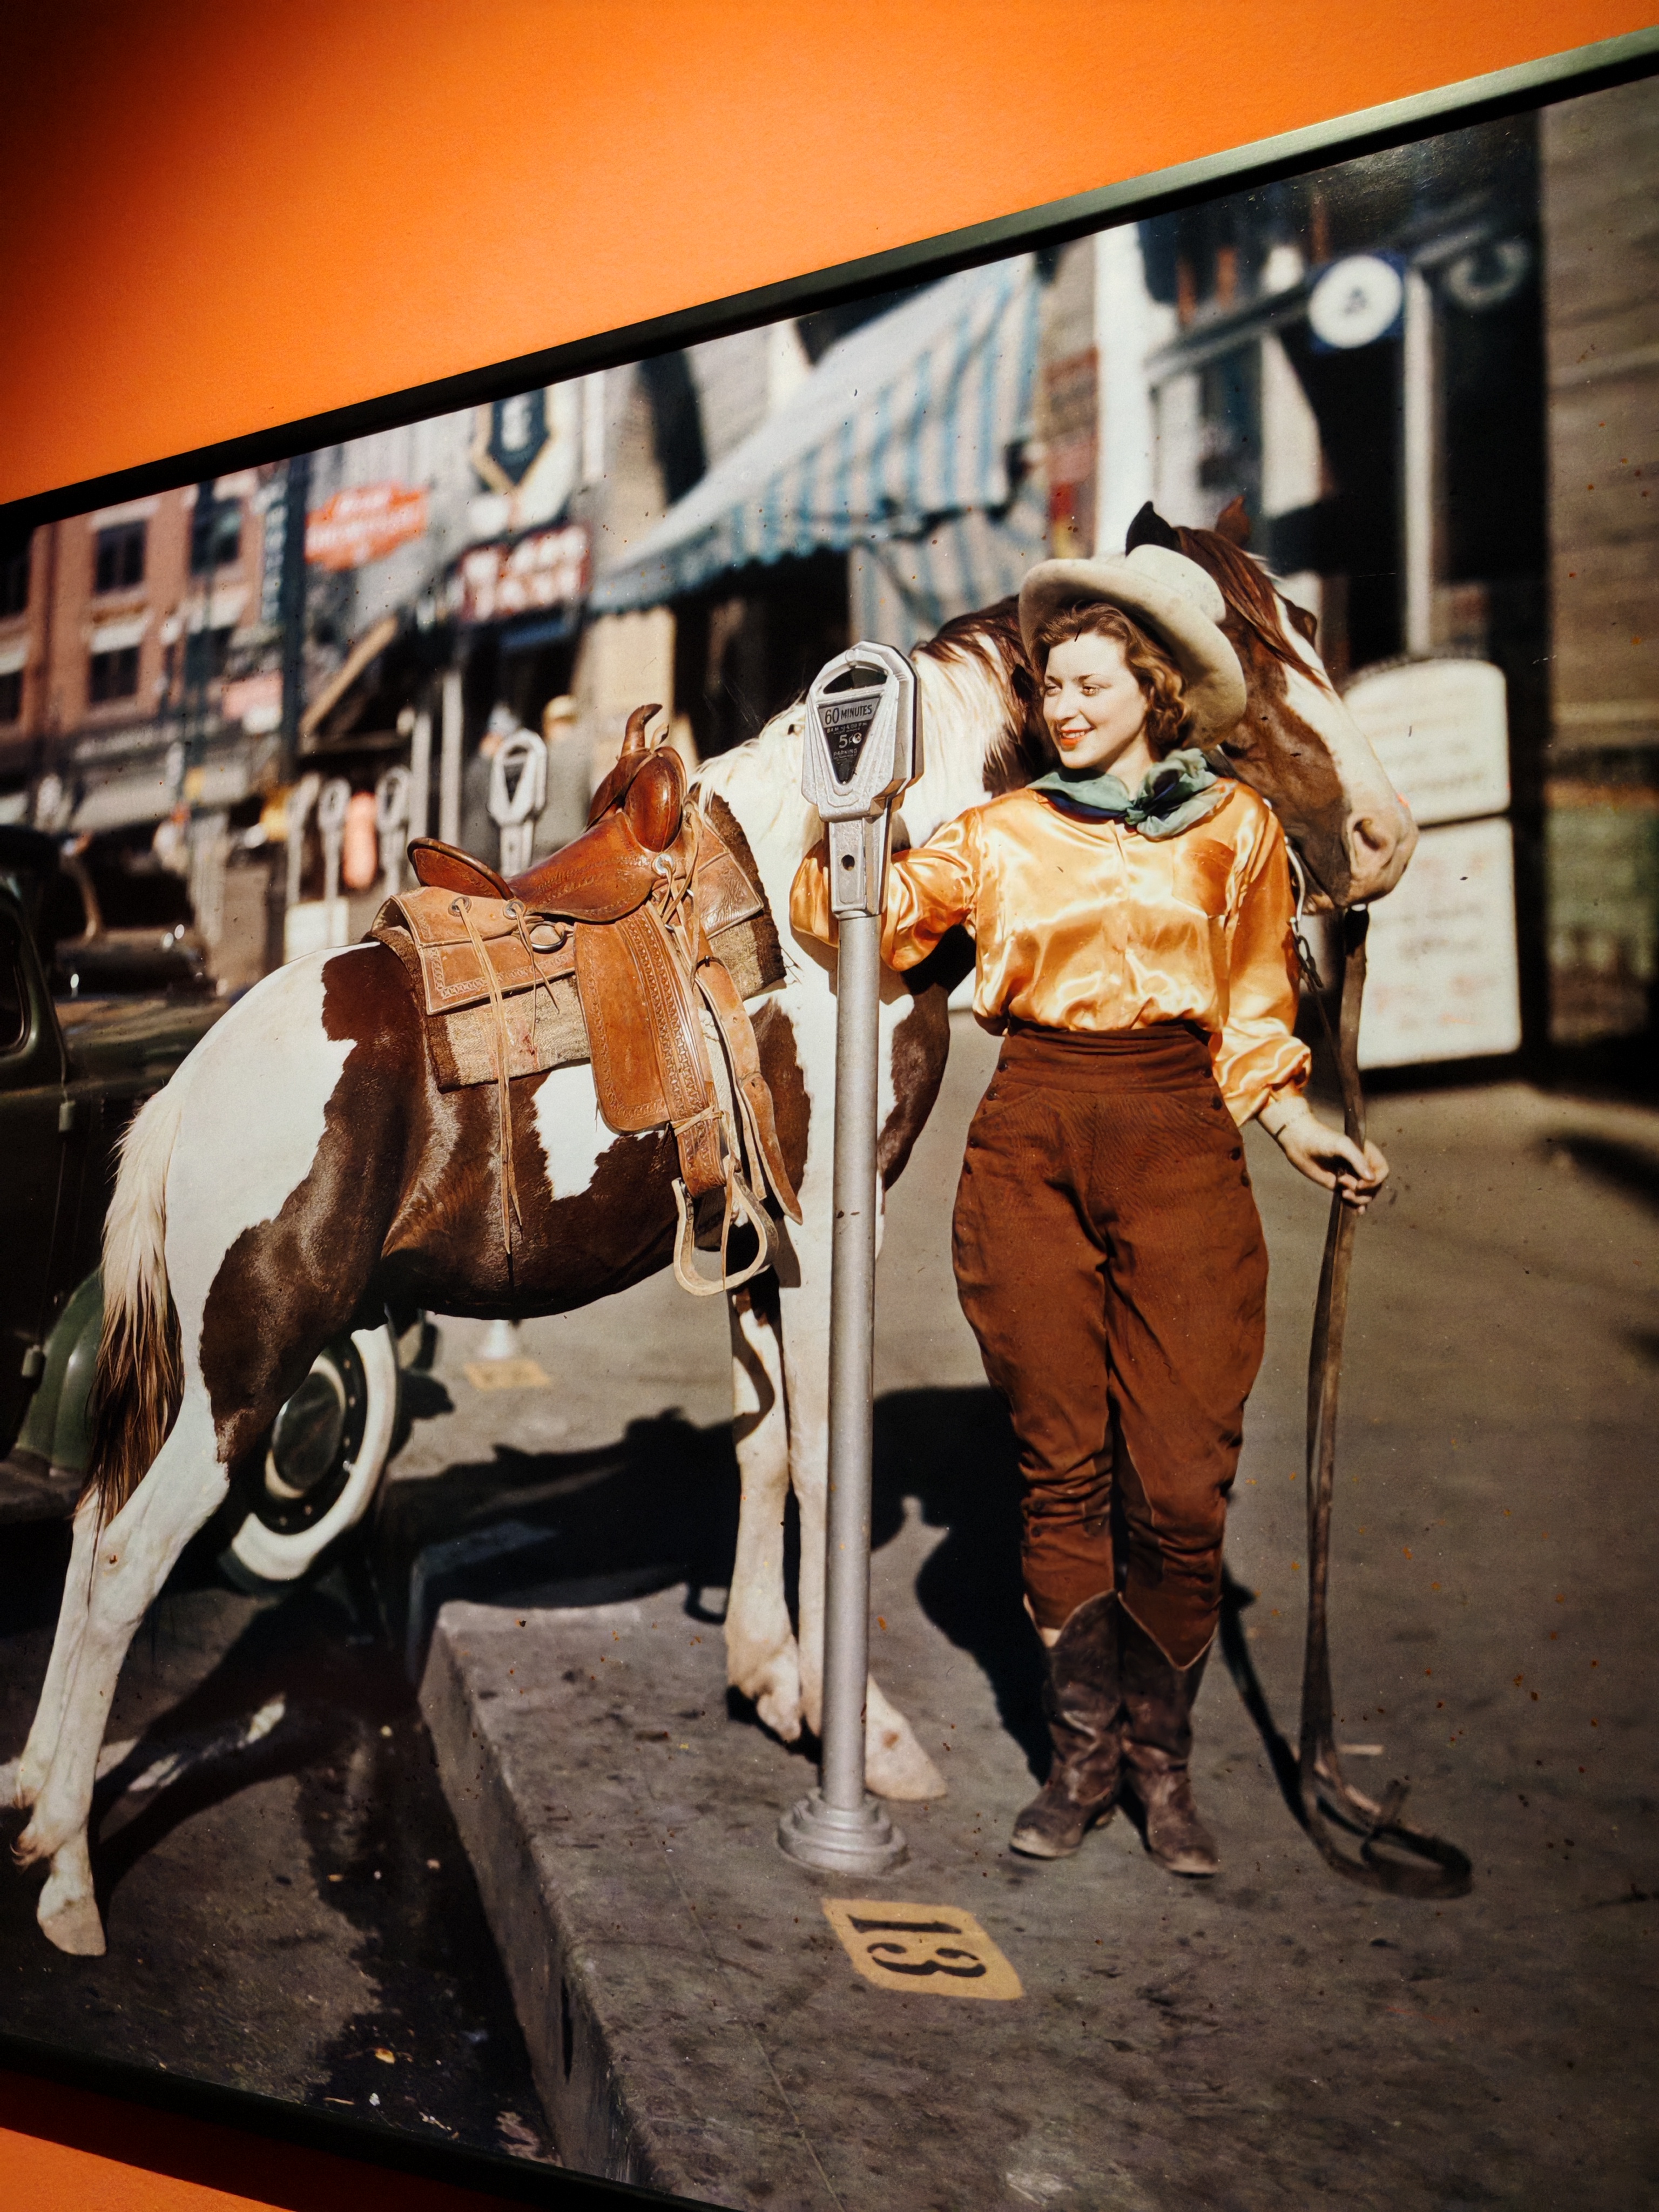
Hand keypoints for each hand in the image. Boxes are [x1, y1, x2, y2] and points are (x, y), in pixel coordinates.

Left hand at [1265, 1101, 1388, 1210]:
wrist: (1300, 1143)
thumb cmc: (1322, 1139)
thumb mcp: (1342, 1145)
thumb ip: (1358, 1160)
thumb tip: (1371, 1179)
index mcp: (1367, 1154)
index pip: (1382, 1171)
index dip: (1375, 1180)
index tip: (1360, 1183)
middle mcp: (1361, 1166)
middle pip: (1374, 1186)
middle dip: (1363, 1190)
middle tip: (1343, 1183)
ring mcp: (1351, 1177)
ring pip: (1365, 1194)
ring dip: (1357, 1198)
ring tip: (1342, 1191)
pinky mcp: (1339, 1186)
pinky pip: (1353, 1198)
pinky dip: (1357, 1205)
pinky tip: (1358, 1211)